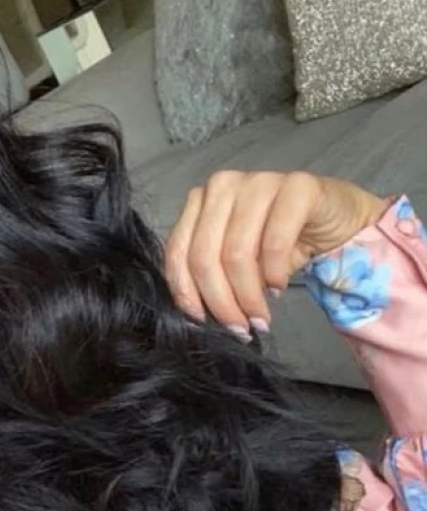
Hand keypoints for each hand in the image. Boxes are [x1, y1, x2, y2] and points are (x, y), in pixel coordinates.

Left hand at [164, 170, 388, 337]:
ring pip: (236, 253)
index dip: (187, 294)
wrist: (332, 221)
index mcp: (200, 202)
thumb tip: (199, 316)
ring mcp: (259, 181)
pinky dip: (274, 274)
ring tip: (259, 317)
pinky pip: (275, 242)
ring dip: (248, 296)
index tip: (203, 322)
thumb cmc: (278, 243)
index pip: (178, 252)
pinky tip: (278, 288)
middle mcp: (223, 186)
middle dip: (221, 302)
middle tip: (238, 328)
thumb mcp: (236, 263)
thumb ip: (212, 276)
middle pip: (205, 257)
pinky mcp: (297, 186)